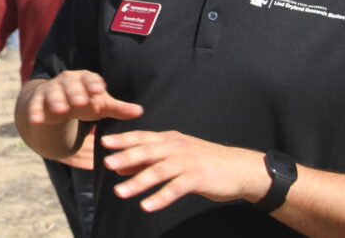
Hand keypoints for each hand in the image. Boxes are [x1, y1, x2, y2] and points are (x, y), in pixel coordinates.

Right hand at [25, 70, 143, 125]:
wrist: (57, 104)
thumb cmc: (84, 102)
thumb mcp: (100, 106)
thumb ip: (118, 109)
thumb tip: (140, 111)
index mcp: (84, 78)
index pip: (90, 78)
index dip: (93, 83)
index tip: (99, 90)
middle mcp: (67, 81)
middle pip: (71, 84)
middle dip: (75, 92)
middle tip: (80, 101)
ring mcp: (51, 89)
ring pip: (53, 92)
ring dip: (56, 100)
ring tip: (60, 110)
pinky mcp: (38, 100)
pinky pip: (35, 104)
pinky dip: (35, 112)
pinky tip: (36, 120)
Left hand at [102, 130, 268, 212]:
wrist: (239, 168)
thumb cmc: (205, 162)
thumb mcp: (177, 156)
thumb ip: (150, 160)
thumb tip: (121, 168)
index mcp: (171, 139)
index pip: (143, 137)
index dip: (124, 139)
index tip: (105, 142)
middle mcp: (177, 147)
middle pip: (147, 151)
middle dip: (126, 157)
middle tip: (107, 163)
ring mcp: (187, 162)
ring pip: (158, 171)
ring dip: (137, 182)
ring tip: (119, 192)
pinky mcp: (197, 178)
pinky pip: (175, 189)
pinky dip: (160, 198)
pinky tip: (146, 206)